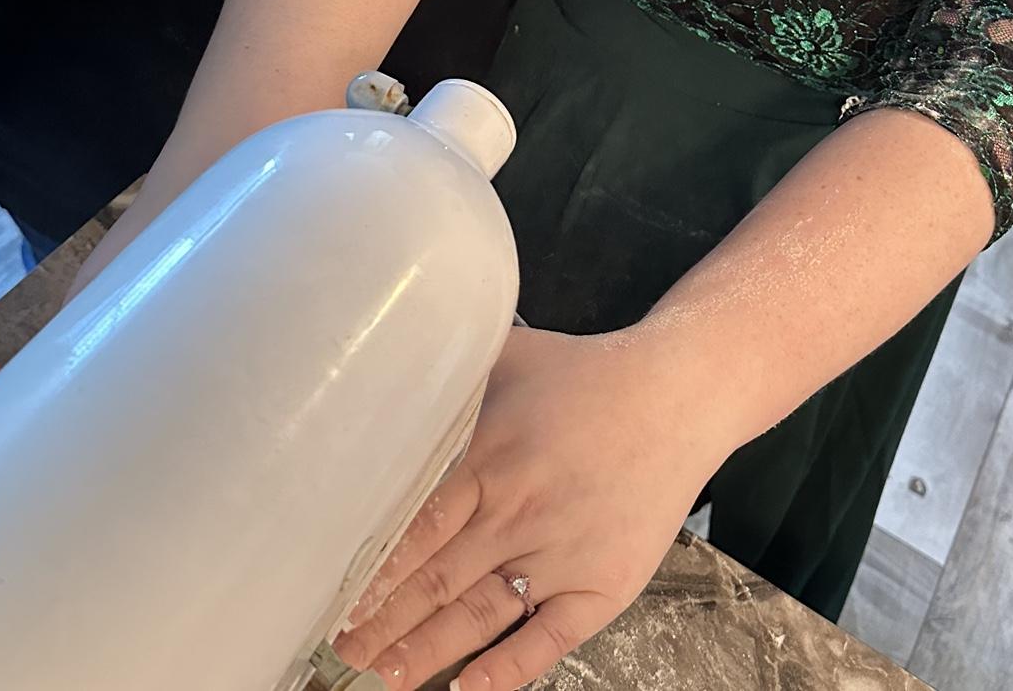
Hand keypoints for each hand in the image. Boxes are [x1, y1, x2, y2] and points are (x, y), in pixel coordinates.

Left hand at [333, 325, 726, 690]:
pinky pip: (547, 639)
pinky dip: (506, 669)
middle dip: (382, 619)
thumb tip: (385, 374)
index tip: (333, 593)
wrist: (679, 396)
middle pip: (436, 579)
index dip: (374, 567)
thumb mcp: (509, 354)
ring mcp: (562, 553)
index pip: (417, 525)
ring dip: (426, 651)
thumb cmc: (585, 374)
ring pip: (479, 615)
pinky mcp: (602, 584)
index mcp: (491, 456)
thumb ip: (451, 378)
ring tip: (382, 676)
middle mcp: (521, 511)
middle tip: (340, 647)